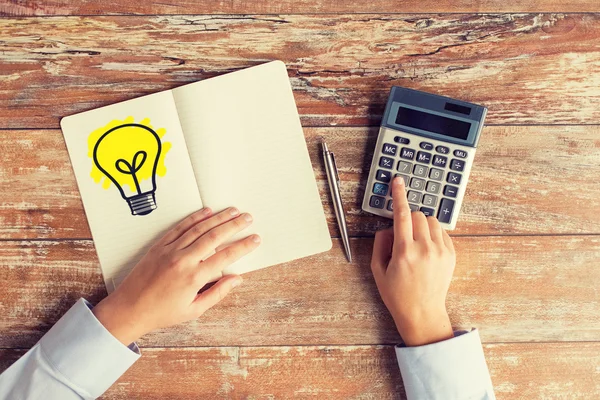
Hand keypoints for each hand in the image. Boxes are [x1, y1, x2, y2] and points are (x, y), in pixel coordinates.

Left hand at [92, 207, 259, 344]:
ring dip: (218, 218)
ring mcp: (170, 251)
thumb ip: (217, 293)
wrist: (129, 309)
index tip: (255, 239)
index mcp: (194, 278)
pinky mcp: (159, 246)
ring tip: (233, 211)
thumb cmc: (162, 313)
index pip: (225, 256)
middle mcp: (183, 260)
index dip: (243, 246)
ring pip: (199, 228)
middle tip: (248, 218)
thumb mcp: (194, 310)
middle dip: (234, 225)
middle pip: (214, 236)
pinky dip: (194, 218)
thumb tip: (237, 279)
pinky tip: (206, 212)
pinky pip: (180, 227)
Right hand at [371, 177, 455, 345]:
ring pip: (432, 221)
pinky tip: (426, 249)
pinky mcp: (451, 255)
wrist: (422, 313)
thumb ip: (379, 244)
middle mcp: (425, 249)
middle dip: (409, 218)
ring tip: (416, 242)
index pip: (402, 214)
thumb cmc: (397, 294)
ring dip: (422, 225)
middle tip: (404, 234)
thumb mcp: (378, 270)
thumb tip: (388, 227)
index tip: (398, 182)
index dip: (399, 195)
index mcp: (404, 251)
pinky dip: (432, 234)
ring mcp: (441, 252)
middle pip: (419, 215)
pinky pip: (442, 232)